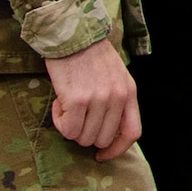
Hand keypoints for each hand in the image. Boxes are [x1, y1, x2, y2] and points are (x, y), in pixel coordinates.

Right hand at [48, 39, 141, 161]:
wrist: (71, 34)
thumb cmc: (90, 57)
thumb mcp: (116, 76)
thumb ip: (117, 101)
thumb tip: (106, 134)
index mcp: (129, 92)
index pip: (132, 133)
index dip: (117, 150)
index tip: (101, 156)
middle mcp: (117, 97)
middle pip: (102, 139)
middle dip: (85, 134)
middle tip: (76, 116)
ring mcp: (99, 99)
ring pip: (83, 137)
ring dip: (71, 127)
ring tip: (68, 105)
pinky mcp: (77, 99)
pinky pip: (68, 129)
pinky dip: (59, 122)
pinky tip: (58, 104)